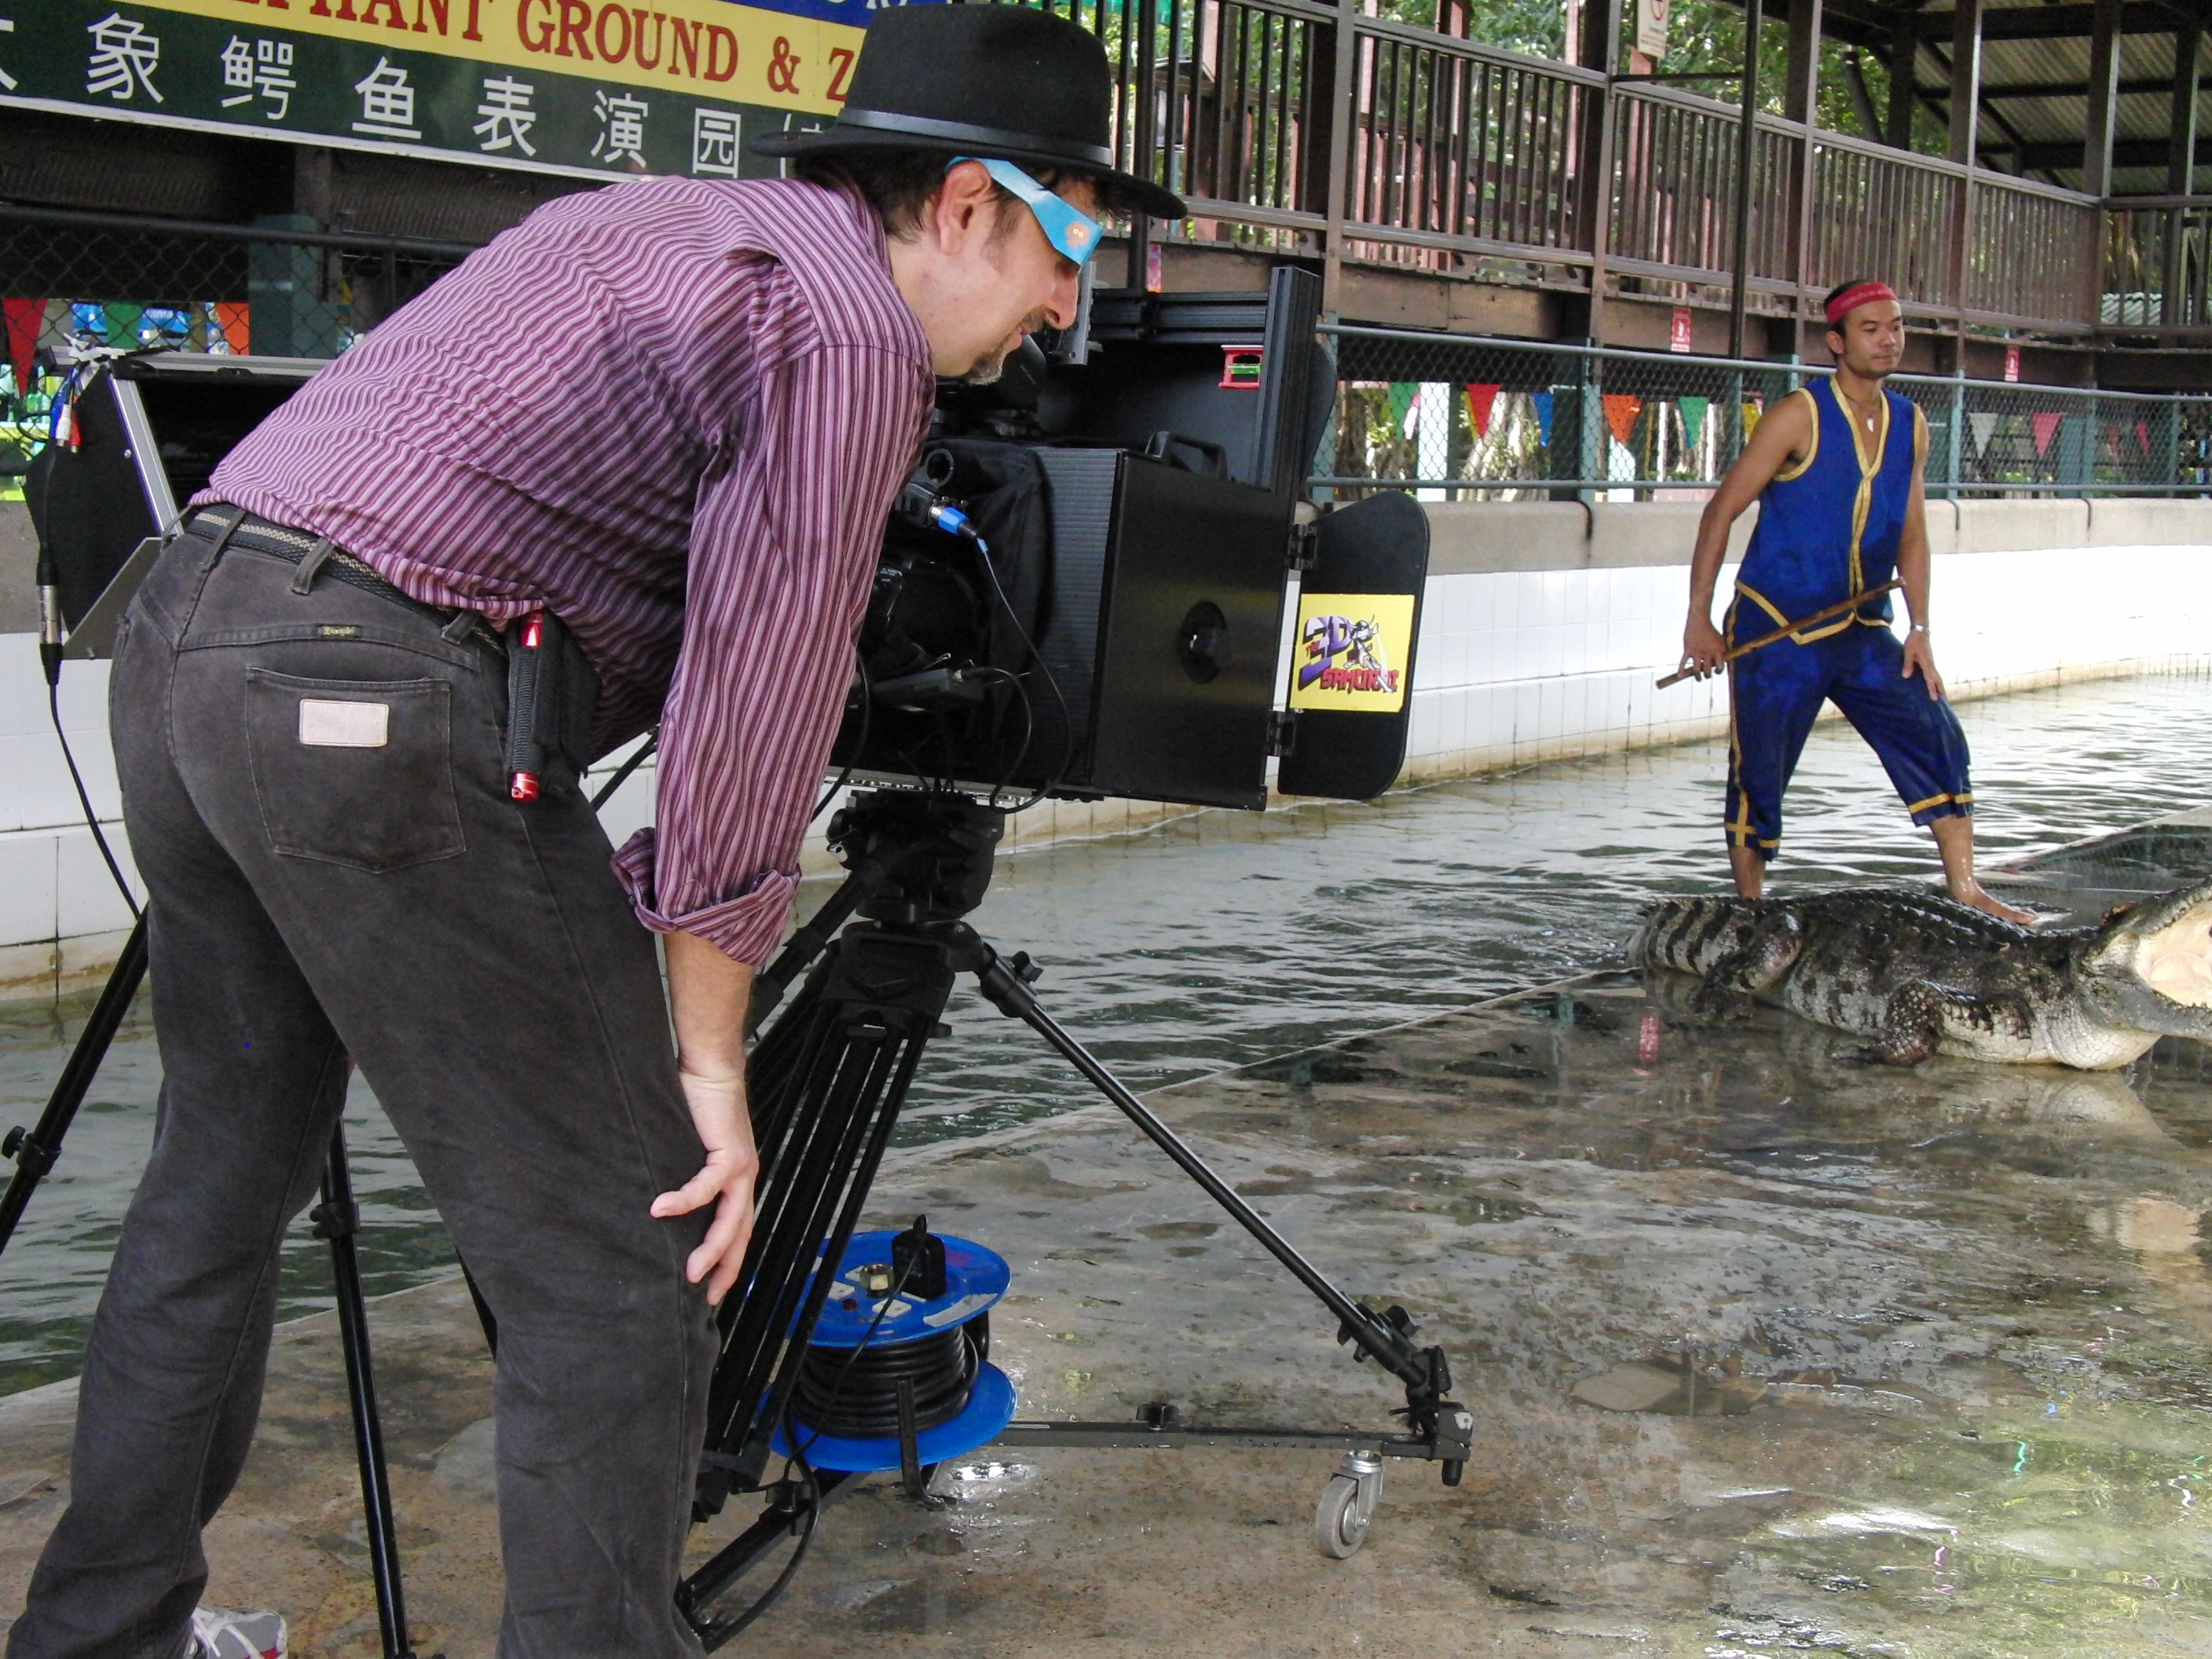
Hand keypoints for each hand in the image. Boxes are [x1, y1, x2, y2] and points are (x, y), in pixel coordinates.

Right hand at [650, 1063, 758, 1304]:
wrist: (711, 1071)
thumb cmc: (697, 1107)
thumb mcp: (692, 1153)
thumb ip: (685, 1178)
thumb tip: (657, 1206)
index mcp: (739, 1182)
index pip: (738, 1231)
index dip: (729, 1262)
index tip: (713, 1290)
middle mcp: (745, 1180)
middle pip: (740, 1235)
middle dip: (725, 1270)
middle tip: (706, 1297)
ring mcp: (740, 1168)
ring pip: (730, 1221)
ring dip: (710, 1249)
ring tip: (688, 1271)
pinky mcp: (728, 1153)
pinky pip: (705, 1187)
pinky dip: (683, 1201)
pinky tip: (660, 1211)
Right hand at [1680, 615, 1727, 679]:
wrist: (1699, 621)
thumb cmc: (1711, 631)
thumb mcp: (1720, 640)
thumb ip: (1722, 652)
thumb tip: (1723, 663)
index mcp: (1717, 650)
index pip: (1719, 667)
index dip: (1718, 671)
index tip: (1716, 671)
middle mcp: (1707, 653)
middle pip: (1707, 670)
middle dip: (1707, 675)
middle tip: (1706, 675)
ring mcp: (1697, 652)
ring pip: (1696, 670)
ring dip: (1698, 676)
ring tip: (1699, 678)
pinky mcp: (1688, 650)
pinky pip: (1684, 662)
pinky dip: (1681, 670)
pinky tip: (1679, 676)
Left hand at [1900, 629, 1945, 699]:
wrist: (1920, 631)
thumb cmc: (1913, 641)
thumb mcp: (1908, 652)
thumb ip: (1908, 664)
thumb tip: (1906, 676)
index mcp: (1926, 663)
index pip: (1930, 679)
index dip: (1932, 689)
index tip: (1935, 699)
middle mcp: (1931, 664)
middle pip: (1938, 680)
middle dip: (1941, 691)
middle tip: (1945, 702)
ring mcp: (1931, 663)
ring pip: (1937, 677)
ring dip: (1940, 687)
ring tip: (1942, 697)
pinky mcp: (1930, 662)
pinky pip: (1934, 674)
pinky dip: (1936, 681)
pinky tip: (1934, 685)